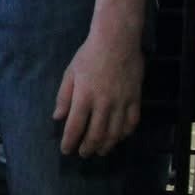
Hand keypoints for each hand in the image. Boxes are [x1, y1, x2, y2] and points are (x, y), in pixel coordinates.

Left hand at [53, 26, 143, 156]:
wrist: (117, 41)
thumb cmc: (89, 55)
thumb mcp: (70, 73)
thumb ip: (64, 97)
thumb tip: (58, 117)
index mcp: (84, 97)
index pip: (75, 127)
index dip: (70, 142)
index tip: (66, 150)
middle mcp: (104, 103)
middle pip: (96, 134)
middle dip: (88, 147)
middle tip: (83, 154)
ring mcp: (122, 102)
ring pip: (115, 132)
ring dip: (106, 145)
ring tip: (99, 151)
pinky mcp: (136, 98)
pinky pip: (132, 122)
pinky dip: (125, 134)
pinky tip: (119, 138)